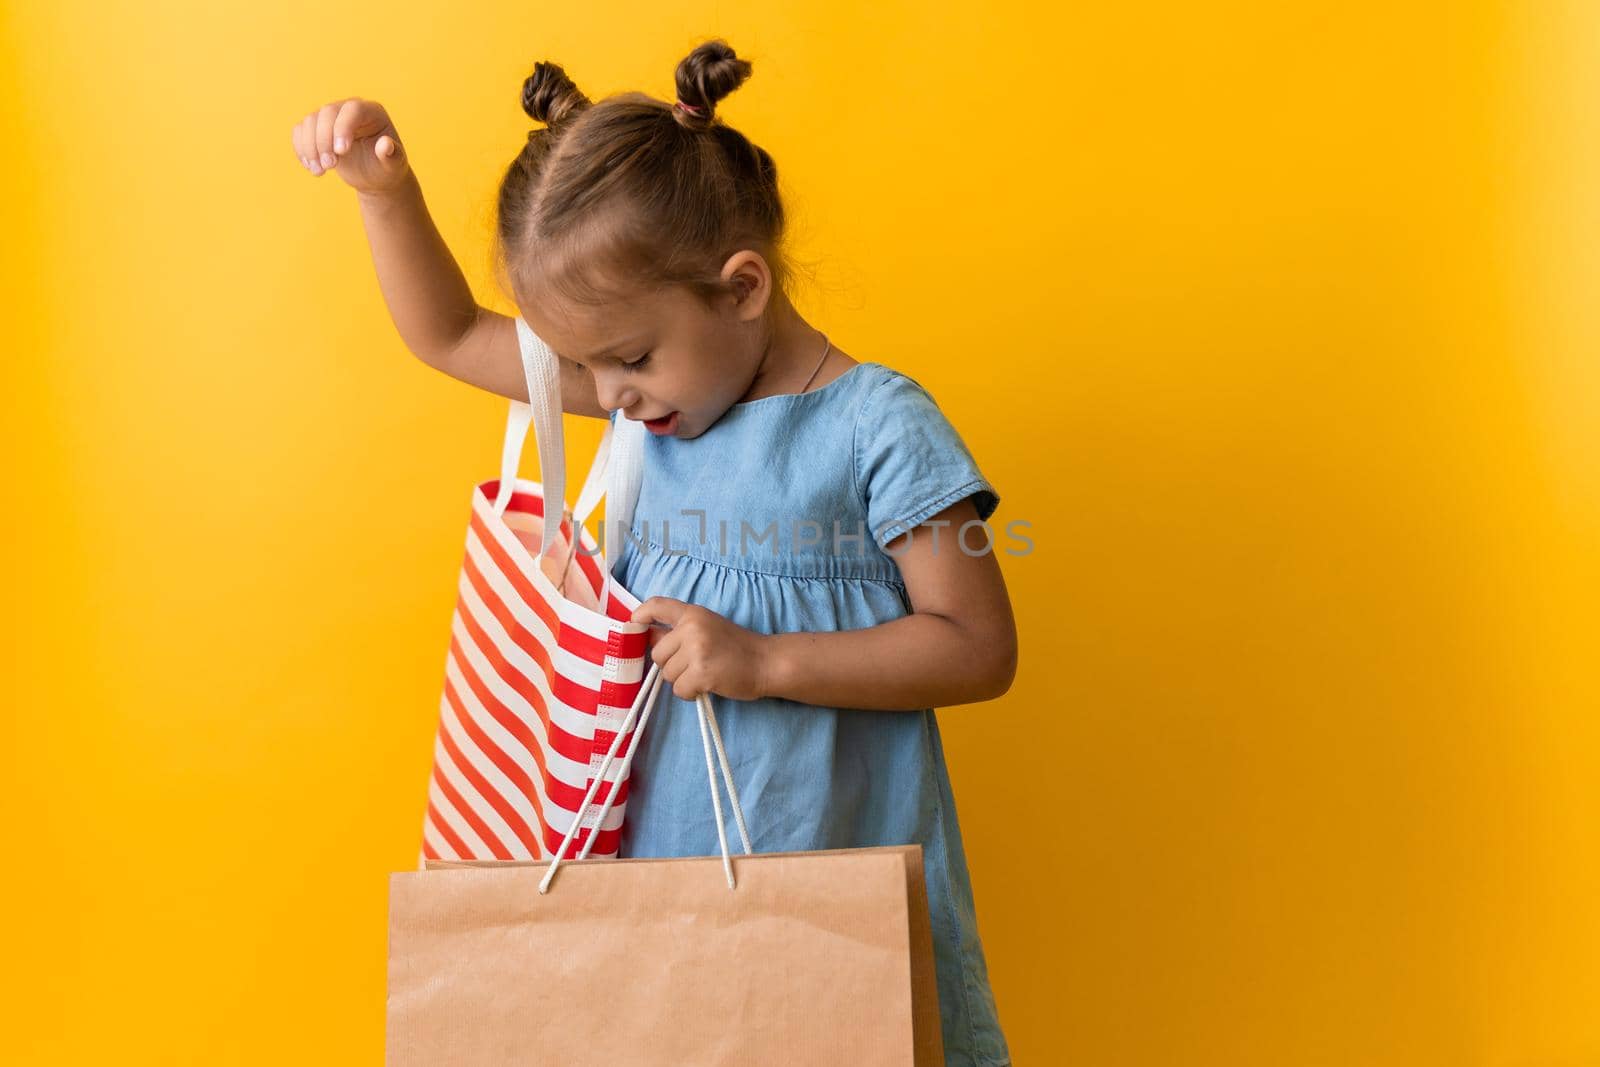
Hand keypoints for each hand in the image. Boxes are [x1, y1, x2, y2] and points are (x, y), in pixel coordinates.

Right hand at [290, 97, 409, 194]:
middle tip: (330, 166)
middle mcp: (349, 109)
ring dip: (310, 147)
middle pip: (327, 112)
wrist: (373, 176)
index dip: (343, 127)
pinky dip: (301, 149)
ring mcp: (331, 117)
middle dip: (324, 140)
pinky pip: (300, 130)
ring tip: (320, 171)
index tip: (341, 151)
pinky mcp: (317, 128)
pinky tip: (312, 167)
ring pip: (310, 121)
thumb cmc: (386, 168)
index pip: (353, 109)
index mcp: (372, 112)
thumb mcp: (393, 166)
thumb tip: (385, 145)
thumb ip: (392, 155)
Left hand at [631, 598, 771, 700]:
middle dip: (671, 665)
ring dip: (682, 680)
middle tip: (694, 665)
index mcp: (693, 613)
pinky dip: (690, 693)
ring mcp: (696, 650)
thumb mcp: (708, 627)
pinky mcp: (701, 672)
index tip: (633, 625)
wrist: (766, 661)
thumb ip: (681, 631)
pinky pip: (679, 690)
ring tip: (705, 674)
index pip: (657, 605)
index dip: (640, 615)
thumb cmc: (737, 647)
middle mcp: (691, 628)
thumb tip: (649, 638)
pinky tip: (707, 686)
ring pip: (666, 674)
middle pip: (657, 653)